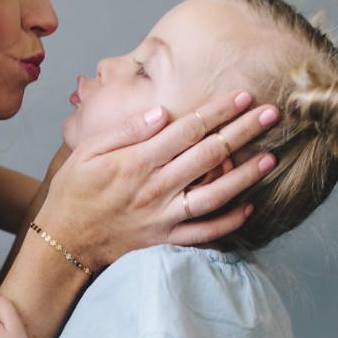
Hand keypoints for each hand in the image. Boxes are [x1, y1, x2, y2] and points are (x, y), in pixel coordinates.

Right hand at [36, 91, 278, 269]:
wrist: (65, 241)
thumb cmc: (73, 194)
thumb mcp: (87, 152)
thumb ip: (126, 131)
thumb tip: (162, 113)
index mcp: (137, 162)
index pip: (187, 130)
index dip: (217, 111)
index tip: (242, 96)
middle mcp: (156, 188)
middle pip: (208, 155)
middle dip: (242, 131)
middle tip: (271, 114)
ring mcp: (163, 216)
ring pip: (214, 195)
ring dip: (245, 177)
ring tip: (271, 159)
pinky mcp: (165, 239)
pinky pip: (203, 233)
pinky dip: (227, 223)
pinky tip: (247, 208)